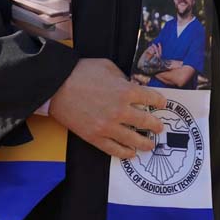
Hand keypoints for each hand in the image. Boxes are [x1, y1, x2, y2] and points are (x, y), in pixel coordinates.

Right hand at [49, 58, 167, 159]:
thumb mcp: (107, 66)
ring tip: (150, 144)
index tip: (162, 104)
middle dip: (156, 125)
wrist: (57, 86)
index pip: (151, 98)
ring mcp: (108, 126)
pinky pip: (114, 149)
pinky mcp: (95, 137)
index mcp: (125, 91)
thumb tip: (130, 86)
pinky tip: (130, 153)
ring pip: (133, 139)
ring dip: (145, 143)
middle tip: (159, 127)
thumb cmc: (81, 72)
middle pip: (146, 121)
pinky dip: (125, 153)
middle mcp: (120, 111)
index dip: (159, 101)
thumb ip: (122, 77)